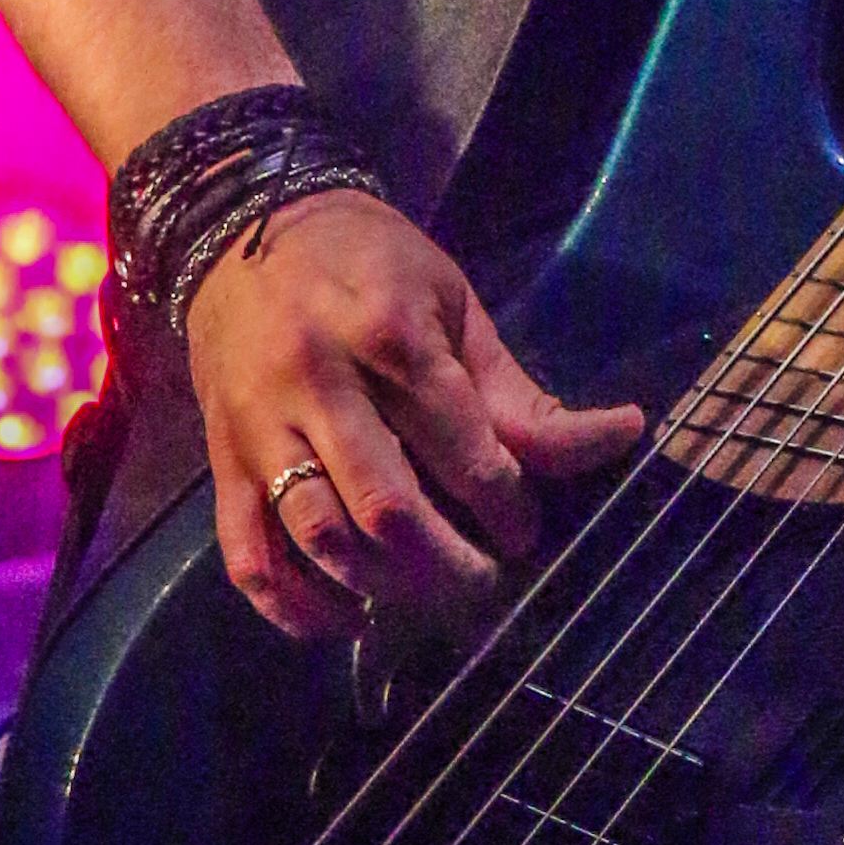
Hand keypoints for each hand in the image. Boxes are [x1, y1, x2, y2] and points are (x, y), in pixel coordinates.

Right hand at [185, 186, 643, 644]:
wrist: (246, 226)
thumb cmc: (370, 264)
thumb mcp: (454, 304)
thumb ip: (518, 392)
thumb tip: (623, 434)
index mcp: (389, 336)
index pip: (464, 450)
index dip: (508, 506)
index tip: (524, 528)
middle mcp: (318, 385)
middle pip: (388, 508)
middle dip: (450, 564)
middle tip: (485, 579)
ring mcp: (259, 429)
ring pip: (318, 537)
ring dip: (382, 587)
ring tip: (426, 593)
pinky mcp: (221, 461)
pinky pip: (248, 554)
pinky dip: (293, 605)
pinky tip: (343, 619)